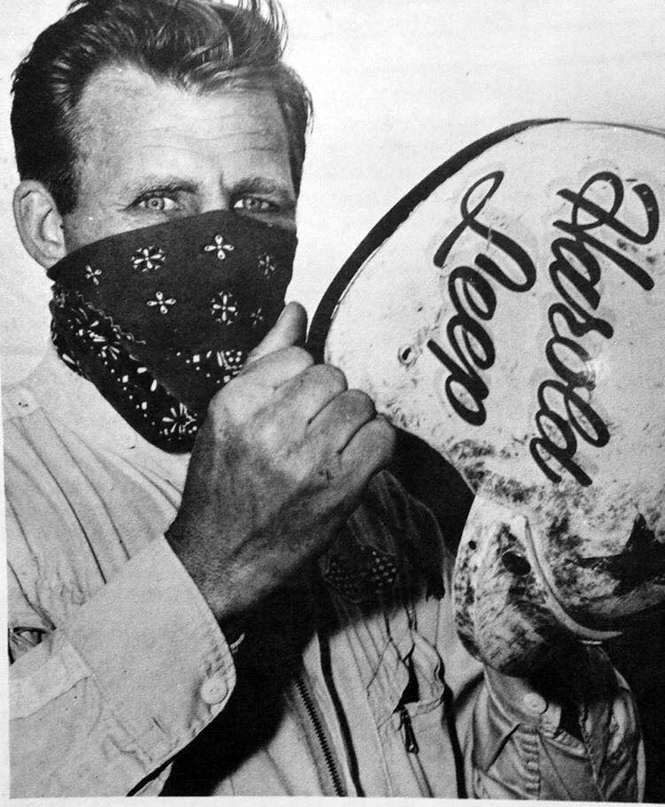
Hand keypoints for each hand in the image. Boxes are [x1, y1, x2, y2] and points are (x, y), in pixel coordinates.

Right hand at [166, 302, 395, 624]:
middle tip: (314, 428)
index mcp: (237, 402)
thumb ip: (263, 360)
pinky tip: (354, 459)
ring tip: (331, 445)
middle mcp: (270, 426)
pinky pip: (382, 438)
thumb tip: (296, 310)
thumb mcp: (227, 416)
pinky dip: (375, 444)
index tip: (295, 406)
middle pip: (333, 376)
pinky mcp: (339, 488)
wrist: (220, 557)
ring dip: (353, 421)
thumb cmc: (223, 482)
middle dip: (329, 399)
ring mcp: (306, 458)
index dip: (303, 379)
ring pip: (360, 403)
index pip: (299, 355)